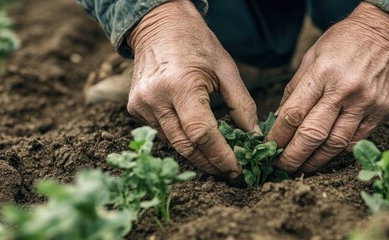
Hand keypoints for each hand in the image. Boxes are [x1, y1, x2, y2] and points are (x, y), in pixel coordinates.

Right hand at [126, 0, 259, 178]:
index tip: (237, 169)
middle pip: (185, 145)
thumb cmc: (197, 44)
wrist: (159, 26)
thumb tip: (253, 137)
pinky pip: (162, 133)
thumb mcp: (226, 69)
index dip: (220, 155)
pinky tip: (197, 142)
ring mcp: (142, 105)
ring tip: (219, 161)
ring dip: (197, 155)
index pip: (202, 133)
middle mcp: (156, 98)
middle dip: (210, 163)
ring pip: (173, 144)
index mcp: (180, 85)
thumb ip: (241, 105)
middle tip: (230, 172)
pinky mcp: (135, 109)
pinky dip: (182, 141)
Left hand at [266, 2, 388, 172]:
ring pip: (336, 143)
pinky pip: (357, 139)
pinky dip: (339, 150)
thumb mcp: (312, 56)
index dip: (278, 136)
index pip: (294, 114)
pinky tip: (326, 154)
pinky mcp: (382, 110)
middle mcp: (345, 90)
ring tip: (302, 168)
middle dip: (293, 156)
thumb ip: (295, 89)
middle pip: (313, 134)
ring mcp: (366, 102)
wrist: (387, 32)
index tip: (269, 147)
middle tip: (281, 167)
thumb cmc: (344, 41)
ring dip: (316, 160)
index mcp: (323, 73)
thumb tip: (280, 119)